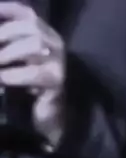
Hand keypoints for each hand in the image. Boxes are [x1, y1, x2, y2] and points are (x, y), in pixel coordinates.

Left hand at [0, 2, 65, 141]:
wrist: (49, 118)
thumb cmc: (30, 88)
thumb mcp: (18, 61)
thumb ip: (9, 46)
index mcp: (46, 35)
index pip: (27, 13)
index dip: (7, 9)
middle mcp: (56, 44)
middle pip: (31, 26)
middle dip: (5, 33)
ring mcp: (59, 63)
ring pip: (34, 45)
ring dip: (8, 53)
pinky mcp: (57, 83)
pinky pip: (34, 73)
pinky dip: (14, 75)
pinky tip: (2, 80)